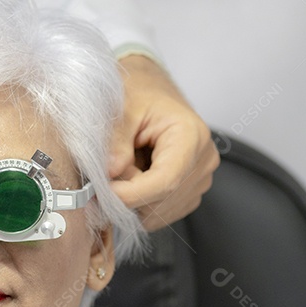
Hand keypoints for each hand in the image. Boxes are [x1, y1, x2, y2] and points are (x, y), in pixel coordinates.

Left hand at [109, 54, 219, 229]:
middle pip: (161, 200)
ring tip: (124, 169)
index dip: (131, 194)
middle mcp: (203, 161)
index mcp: (191, 136)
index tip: (102, 191)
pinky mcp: (189, 192)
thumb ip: (116, 141)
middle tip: (107, 173)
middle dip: (127, 194)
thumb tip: (110, 172)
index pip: (166, 182)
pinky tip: (134, 178)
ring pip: (158, 212)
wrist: (151, 93)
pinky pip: (159, 213)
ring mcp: (199, 179)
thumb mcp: (122, 109)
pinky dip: (139, 203)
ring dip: (133, 200)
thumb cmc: (139, 96)